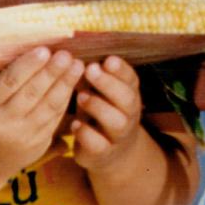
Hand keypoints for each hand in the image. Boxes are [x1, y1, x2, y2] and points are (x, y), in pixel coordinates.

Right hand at [0, 47, 81, 180]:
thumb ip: (3, 82)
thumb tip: (32, 52)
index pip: (9, 82)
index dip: (28, 65)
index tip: (44, 50)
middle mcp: (4, 123)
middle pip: (32, 93)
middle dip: (52, 72)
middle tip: (66, 54)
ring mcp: (23, 135)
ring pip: (48, 106)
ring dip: (65, 84)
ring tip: (77, 65)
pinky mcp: (38, 144)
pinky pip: (55, 117)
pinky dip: (66, 99)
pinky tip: (73, 83)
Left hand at [70, 56, 147, 173]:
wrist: (112, 152)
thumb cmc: (101, 111)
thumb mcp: (101, 92)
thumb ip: (93, 76)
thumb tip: (74, 51)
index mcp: (129, 93)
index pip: (131, 79)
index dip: (121, 69)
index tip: (107, 59)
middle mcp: (129, 113)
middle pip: (127, 98)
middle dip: (109, 83)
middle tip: (90, 70)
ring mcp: (118, 135)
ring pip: (116, 122)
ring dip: (99, 107)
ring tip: (80, 96)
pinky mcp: (104, 153)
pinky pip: (99, 145)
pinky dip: (86, 134)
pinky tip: (75, 124)